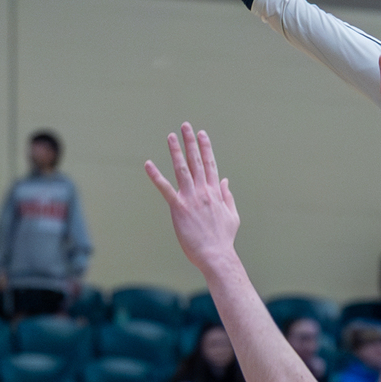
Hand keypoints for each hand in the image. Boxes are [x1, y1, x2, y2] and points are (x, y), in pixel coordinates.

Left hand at [145, 124, 241, 278]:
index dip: (205, 148)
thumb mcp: (232, 216)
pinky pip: (165, 189)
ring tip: (171, 136)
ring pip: (182, 169)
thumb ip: (227, 197)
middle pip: (196, 162)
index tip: (202, 134)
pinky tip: (148, 164)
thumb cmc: (224, 239)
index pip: (210, 165)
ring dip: (176, 151)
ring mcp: (191, 198)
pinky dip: (156, 176)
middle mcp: (203, 191)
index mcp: (215, 193)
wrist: (216, 255)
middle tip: (186, 126)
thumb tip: (225, 181)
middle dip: (191, 142)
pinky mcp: (178, 208)